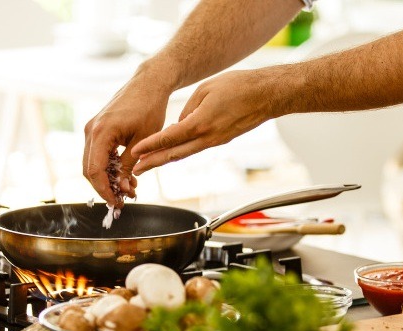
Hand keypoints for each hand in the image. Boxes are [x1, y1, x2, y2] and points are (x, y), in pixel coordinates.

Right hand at [83, 74, 171, 205]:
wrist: (149, 83)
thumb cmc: (150, 108)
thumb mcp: (143, 141)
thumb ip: (129, 165)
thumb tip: (122, 188)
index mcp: (101, 132)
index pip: (95, 170)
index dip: (104, 190)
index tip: (117, 203)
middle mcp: (91, 130)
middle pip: (89, 170)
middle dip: (105, 187)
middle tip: (124, 199)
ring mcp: (92, 129)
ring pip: (92, 163)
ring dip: (107, 179)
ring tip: (129, 188)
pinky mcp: (97, 129)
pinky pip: (97, 154)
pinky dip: (108, 167)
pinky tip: (125, 175)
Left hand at [131, 68, 280, 175]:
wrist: (267, 95)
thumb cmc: (239, 86)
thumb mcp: (206, 89)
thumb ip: (188, 108)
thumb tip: (178, 124)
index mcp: (201, 123)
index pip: (169, 138)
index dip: (150, 146)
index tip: (135, 152)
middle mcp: (207, 137)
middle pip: (174, 154)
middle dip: (153, 163)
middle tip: (135, 170)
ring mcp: (215, 141)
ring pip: (185, 154)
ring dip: (165, 160)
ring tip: (148, 165)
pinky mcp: (221, 140)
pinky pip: (196, 148)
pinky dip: (181, 152)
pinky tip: (170, 152)